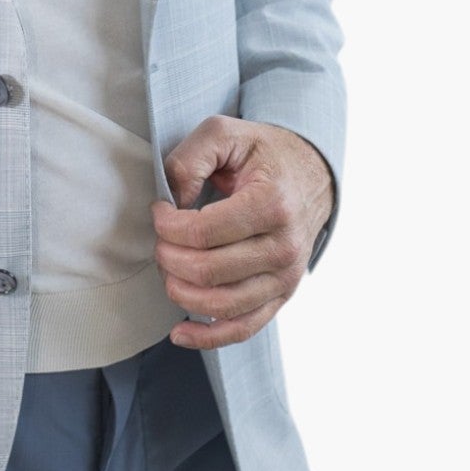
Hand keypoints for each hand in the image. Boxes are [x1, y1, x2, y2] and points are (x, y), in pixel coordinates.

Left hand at [151, 116, 333, 350]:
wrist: (310, 172)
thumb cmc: (263, 153)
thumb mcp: (224, 133)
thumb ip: (190, 160)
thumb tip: (172, 203)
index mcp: (271, 204)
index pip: (203, 232)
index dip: (167, 226)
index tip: (159, 210)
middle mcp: (284, 247)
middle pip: (208, 272)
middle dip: (168, 257)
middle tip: (160, 239)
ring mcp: (285, 278)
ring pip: (221, 305)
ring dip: (180, 292)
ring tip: (168, 268)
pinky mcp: (281, 296)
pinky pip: (243, 328)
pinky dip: (208, 338)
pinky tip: (180, 333)